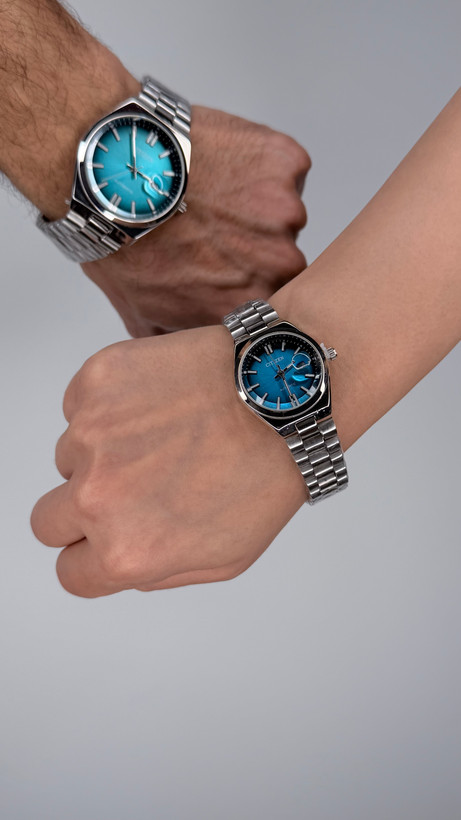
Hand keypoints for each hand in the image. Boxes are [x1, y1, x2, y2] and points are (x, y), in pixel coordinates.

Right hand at [30, 326, 305, 597]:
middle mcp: (97, 495)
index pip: (71, 572)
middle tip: (128, 488)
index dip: (90, 558)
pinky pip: (81, 406)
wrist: (283, 393)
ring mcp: (91, 433)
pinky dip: (109, 407)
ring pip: (69, 456)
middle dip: (79, 512)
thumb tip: (116, 561)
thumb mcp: (224, 558)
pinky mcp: (95, 381)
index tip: (105, 540)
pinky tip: (159, 402)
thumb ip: (156, 572)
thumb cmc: (266, 473)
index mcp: (126, 550)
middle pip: (47, 520)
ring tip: (165, 435)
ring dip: (103, 452)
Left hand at [82, 106, 310, 336]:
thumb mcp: (143, 313)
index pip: (271, 298)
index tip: (224, 263)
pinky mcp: (286, 163)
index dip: (246, 277)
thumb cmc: (123, 242)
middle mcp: (278, 262)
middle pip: (282, 254)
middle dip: (253, 242)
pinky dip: (262, 162)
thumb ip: (180, 338)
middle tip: (211, 223)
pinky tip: (221, 161)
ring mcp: (285, 210)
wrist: (115, 177)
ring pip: (282, 209)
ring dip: (255, 202)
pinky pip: (285, 166)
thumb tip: (182, 352)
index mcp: (252, 303)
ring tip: (209, 191)